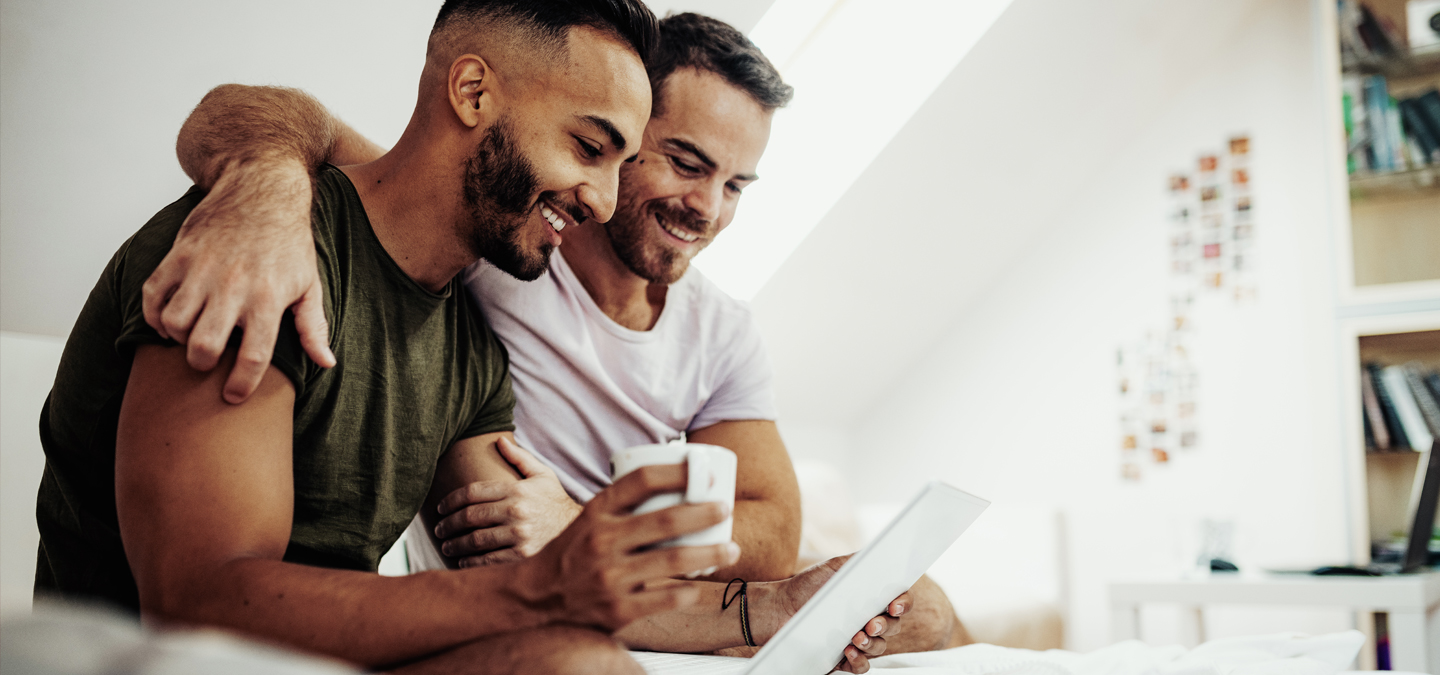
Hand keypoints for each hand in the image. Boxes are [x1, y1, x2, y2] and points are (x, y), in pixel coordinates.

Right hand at [142, 156, 335, 403]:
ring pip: (173, 323)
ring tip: (190, 335)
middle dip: (201, 363)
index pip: (253, 356)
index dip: (241, 385)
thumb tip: (326, 364)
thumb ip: (314, 327)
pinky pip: (153, 296)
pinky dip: (153, 315)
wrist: (261, 188)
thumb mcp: (309, 283)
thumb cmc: (289, 242)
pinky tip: (168, 318)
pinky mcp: (179, 255)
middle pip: (203, 346)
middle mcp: (233, 286)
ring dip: (176, 337)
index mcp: (269, 298)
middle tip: (208, 360)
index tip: (233, 396)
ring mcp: (202, 270)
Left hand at [434, 437, 582, 565]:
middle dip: (448, 524)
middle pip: (470, 516)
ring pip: (475, 540)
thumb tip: (499, 440)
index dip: (451, 500)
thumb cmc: (554, 501)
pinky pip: (488, 560)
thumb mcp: (542, 474)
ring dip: (455, 544)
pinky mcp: (522, 555)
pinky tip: (462, 560)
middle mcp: (516, 511)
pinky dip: (471, 561)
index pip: (472, 492)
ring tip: (446, 546)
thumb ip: (519, 458)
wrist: (577, 529)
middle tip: (439, 529)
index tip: (440, 508)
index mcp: (517, 489)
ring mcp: (519, 535)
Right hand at [515, 463, 741, 631]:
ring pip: (673, 561)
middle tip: (725, 509)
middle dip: (704, 513)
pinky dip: (689, 591)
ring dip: (709, 554)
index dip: (676, 471)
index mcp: (597, 512)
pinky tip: (700, 585)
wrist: (536, 598)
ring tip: (731, 550)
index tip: (702, 471)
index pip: (640, 481)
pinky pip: (665, 598)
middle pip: (665, 520)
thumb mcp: (590, 519)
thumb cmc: (572, 554)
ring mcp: (609, 576)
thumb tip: (675, 483)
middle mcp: (602, 541)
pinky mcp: (617, 609)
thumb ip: (624, 505)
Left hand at [754, 556, 907, 673]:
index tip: (895, 605)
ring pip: (879, 647)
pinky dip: (859, 662)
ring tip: (855, 637)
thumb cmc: (806, 587)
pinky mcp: (844, 659)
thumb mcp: (832, 568)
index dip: (904, 604)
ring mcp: (858, 641)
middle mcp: (868, 620)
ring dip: (872, 644)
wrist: (778, 608)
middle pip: (893, 627)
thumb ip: (857, 562)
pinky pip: (862, 666)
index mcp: (871, 598)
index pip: (899, 601)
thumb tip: (880, 555)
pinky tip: (847, 652)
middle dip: (886, 626)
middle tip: (871, 623)